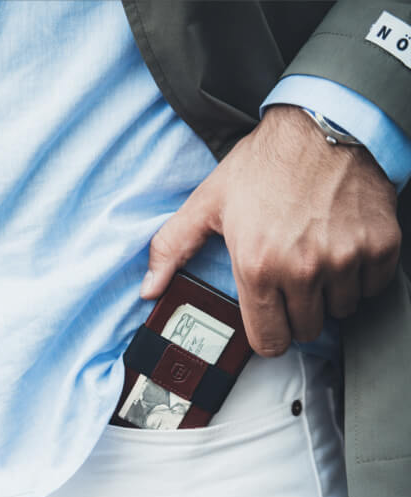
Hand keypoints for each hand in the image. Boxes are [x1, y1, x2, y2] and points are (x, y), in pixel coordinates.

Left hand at [142, 105, 400, 355]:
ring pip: (341, 309)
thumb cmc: (264, 164)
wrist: (322, 125)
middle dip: (297, 313)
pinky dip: (361, 275)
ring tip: (315, 257)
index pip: (268, 340)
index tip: (269, 324)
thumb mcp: (207, 203)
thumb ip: (172, 248)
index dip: (267, 336)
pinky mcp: (380, 246)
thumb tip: (149, 288)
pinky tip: (342, 248)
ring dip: (329, 294)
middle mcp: (303, 268)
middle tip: (290, 280)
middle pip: (307, 330)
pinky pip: (374, 287)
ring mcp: (345, 258)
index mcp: (257, 265)